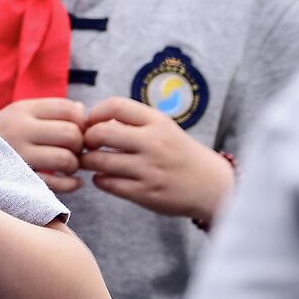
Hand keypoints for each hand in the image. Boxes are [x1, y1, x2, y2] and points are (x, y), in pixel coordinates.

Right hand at [0, 97, 86, 193]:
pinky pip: (57, 184)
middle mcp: (20, 130)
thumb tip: (81, 110)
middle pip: (70, 134)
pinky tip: (73, 182)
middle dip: (80, 145)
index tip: (77, 131)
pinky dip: (72, 185)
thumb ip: (50, 110)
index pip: (68, 109)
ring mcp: (19, 156)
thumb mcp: (20, 113)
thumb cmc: (1, 134)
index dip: (81, 122)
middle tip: (74, 151)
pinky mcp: (19, 180)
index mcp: (23, 110)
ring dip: (75, 165)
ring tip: (68, 166)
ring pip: (65, 159)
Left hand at [79, 97, 231, 222]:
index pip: (115, 105)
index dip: (95, 112)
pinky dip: (99, 180)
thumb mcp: (164, 128)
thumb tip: (93, 119)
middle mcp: (153, 143)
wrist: (212, 186)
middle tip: (87, 144)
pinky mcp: (145, 193)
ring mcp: (149, 169)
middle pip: (101, 133)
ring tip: (90, 162)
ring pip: (98, 161)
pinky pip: (107, 184)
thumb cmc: (180, 154)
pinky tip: (104, 178)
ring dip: (87, 161)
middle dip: (86, 138)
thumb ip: (134, 121)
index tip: (91, 122)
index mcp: (157, 122)